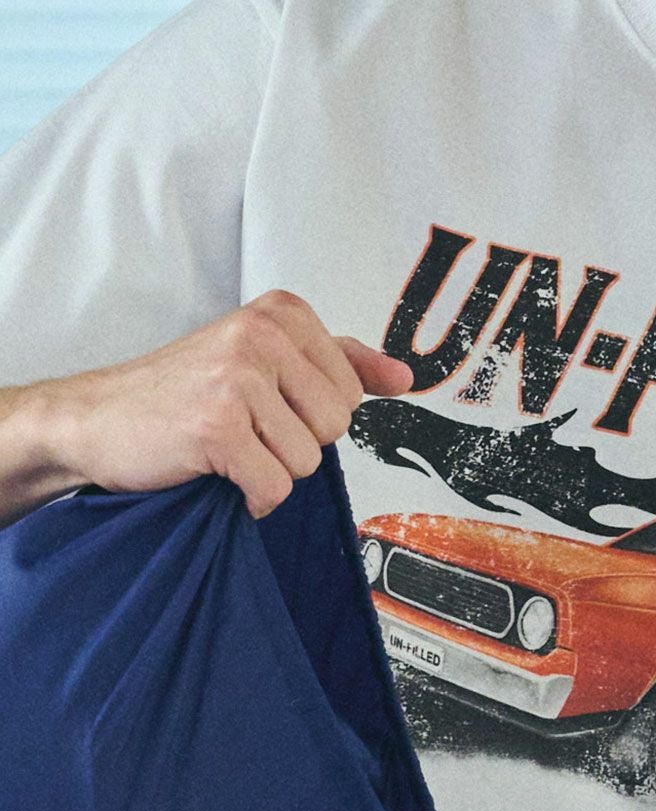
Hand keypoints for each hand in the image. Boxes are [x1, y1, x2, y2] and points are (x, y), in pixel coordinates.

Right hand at [46, 289, 412, 518]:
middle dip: (294, 443)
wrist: (95, 419)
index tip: (265, 402)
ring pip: (307, 461)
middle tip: (243, 427)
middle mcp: (261, 336)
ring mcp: (237, 379)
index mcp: (281, 314)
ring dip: (268, 469)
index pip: (352, 391)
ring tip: (225, 445)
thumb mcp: (265, 360)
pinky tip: (217, 472)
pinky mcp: (217, 427)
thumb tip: (404, 377)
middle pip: (336, 426)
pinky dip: (251, 497)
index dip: (311, 413)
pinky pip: (273, 488)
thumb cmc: (182, 392)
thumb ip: (340, 363)